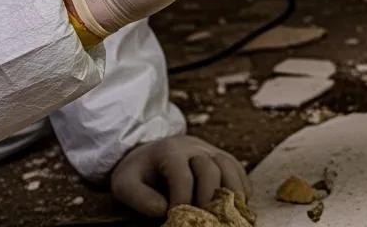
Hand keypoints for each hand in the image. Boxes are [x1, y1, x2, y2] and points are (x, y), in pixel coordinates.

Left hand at [110, 135, 249, 215]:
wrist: (150, 155)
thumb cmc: (138, 174)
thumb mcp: (125, 184)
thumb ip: (138, 197)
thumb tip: (164, 210)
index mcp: (169, 151)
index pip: (182, 176)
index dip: (182, 200)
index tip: (177, 218)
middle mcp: (194, 147)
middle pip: (210, 170)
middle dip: (208, 199)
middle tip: (204, 220)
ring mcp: (212, 151)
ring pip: (230, 167)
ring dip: (231, 194)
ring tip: (226, 216)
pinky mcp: (223, 159)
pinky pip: (239, 172)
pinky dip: (242, 190)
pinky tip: (236, 208)